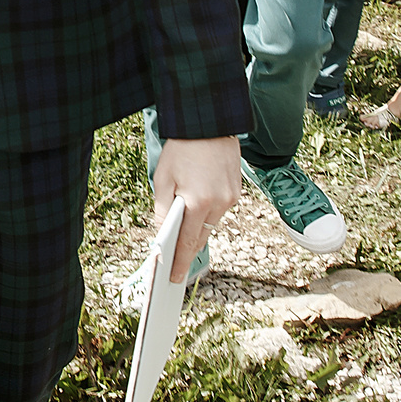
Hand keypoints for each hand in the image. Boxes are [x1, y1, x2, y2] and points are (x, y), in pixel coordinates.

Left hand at [152, 136, 240, 283]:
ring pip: (212, 222)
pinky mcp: (237, 190)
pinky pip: (220, 209)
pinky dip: (208, 211)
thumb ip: (163, 209)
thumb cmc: (181, 149)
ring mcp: (231, 197)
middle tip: (176, 265)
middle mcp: (219, 203)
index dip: (180, 262)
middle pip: (202, 236)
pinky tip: (197, 206)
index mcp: (198, 202)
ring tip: (183, 234)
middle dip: (189, 249)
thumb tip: (162, 233)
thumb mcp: (163, 178)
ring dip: (198, 226)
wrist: (208, 124)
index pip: (188, 242)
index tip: (174, 278)